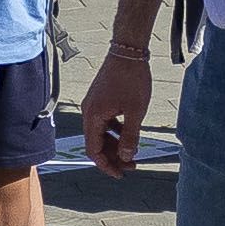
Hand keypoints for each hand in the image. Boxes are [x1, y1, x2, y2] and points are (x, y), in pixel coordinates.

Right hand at [80, 43, 154, 170]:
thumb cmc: (132, 79)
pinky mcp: (100, 99)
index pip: (93, 150)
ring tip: (132, 152)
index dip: (106, 165)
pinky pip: (104, 122)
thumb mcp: (135, 112)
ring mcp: (93, 105)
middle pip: (96, 143)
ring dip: (115, 144)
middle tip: (131, 165)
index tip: (120, 174)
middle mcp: (88, 112)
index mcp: (93, 116)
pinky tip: (128, 134)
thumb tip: (126, 157)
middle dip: (112, 156)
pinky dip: (114, 131)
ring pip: (100, 133)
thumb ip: (130, 137)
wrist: (128, 51)